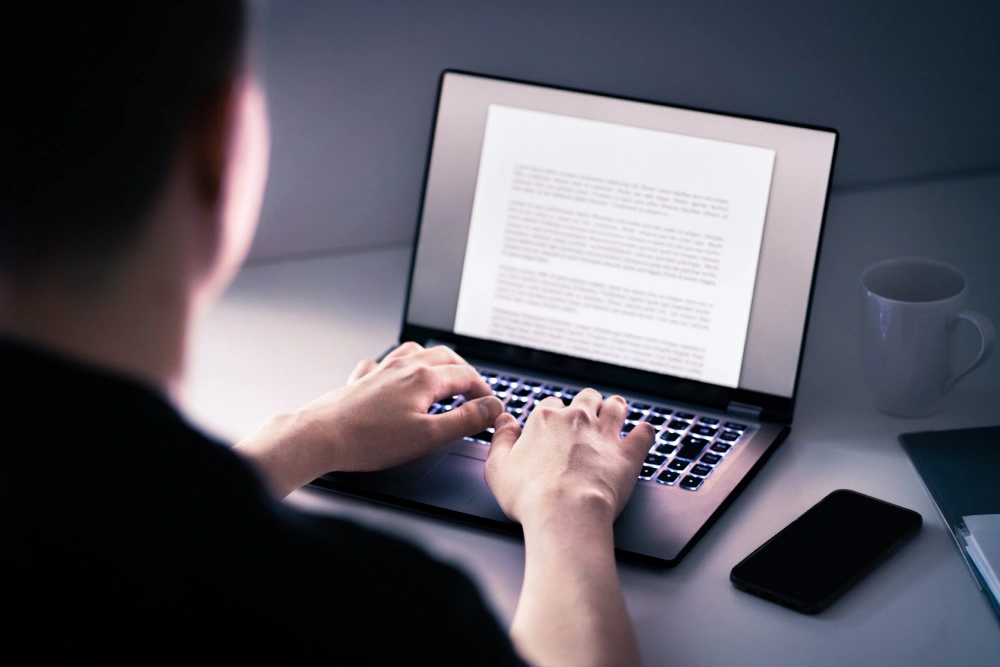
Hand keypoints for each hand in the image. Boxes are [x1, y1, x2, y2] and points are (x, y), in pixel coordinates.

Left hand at [234, 342, 502, 495]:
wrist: (322, 435)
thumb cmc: (370, 440)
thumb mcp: (428, 436)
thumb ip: (464, 420)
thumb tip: (491, 409)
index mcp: (424, 378)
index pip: (467, 376)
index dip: (485, 391)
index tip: (492, 406)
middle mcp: (404, 366)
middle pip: (445, 357)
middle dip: (464, 371)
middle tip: (474, 390)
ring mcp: (382, 369)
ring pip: (416, 352)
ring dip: (435, 361)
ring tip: (443, 376)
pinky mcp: (363, 379)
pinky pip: (385, 362)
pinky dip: (399, 366)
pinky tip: (396, 377)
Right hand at [486, 389, 651, 666]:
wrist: (565, 513)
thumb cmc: (529, 496)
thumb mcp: (497, 467)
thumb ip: (500, 439)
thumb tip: (504, 422)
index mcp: (545, 419)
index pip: (550, 404)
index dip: (551, 415)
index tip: (552, 427)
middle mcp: (577, 418)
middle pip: (586, 397)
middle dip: (586, 403)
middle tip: (586, 416)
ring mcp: (605, 434)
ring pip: (616, 406)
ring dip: (615, 408)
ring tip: (615, 412)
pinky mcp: (628, 454)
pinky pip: (644, 434)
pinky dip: (645, 432)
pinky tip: (644, 431)